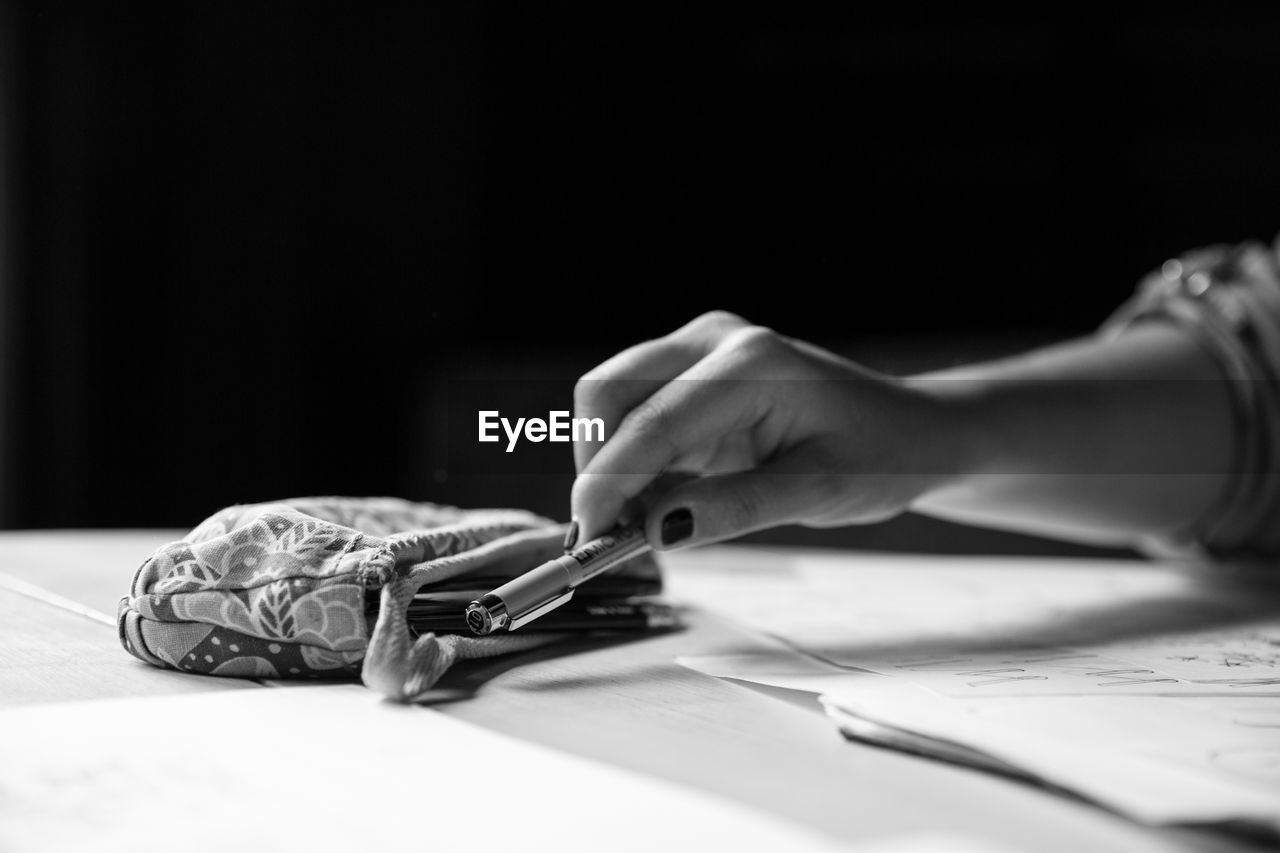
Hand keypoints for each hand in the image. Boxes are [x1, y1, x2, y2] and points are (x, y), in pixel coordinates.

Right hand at [569, 311, 961, 548]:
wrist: (910, 430)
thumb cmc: (879, 455)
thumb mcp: (819, 491)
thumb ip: (735, 508)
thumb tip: (654, 530)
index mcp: (752, 362)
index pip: (654, 421)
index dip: (609, 481)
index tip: (585, 537)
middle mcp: (716, 342)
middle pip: (609, 391)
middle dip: (594, 465)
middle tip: (603, 536)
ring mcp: (699, 353)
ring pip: (612, 403)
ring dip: (608, 466)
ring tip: (633, 529)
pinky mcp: (692, 377)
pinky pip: (635, 418)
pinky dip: (629, 465)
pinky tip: (655, 507)